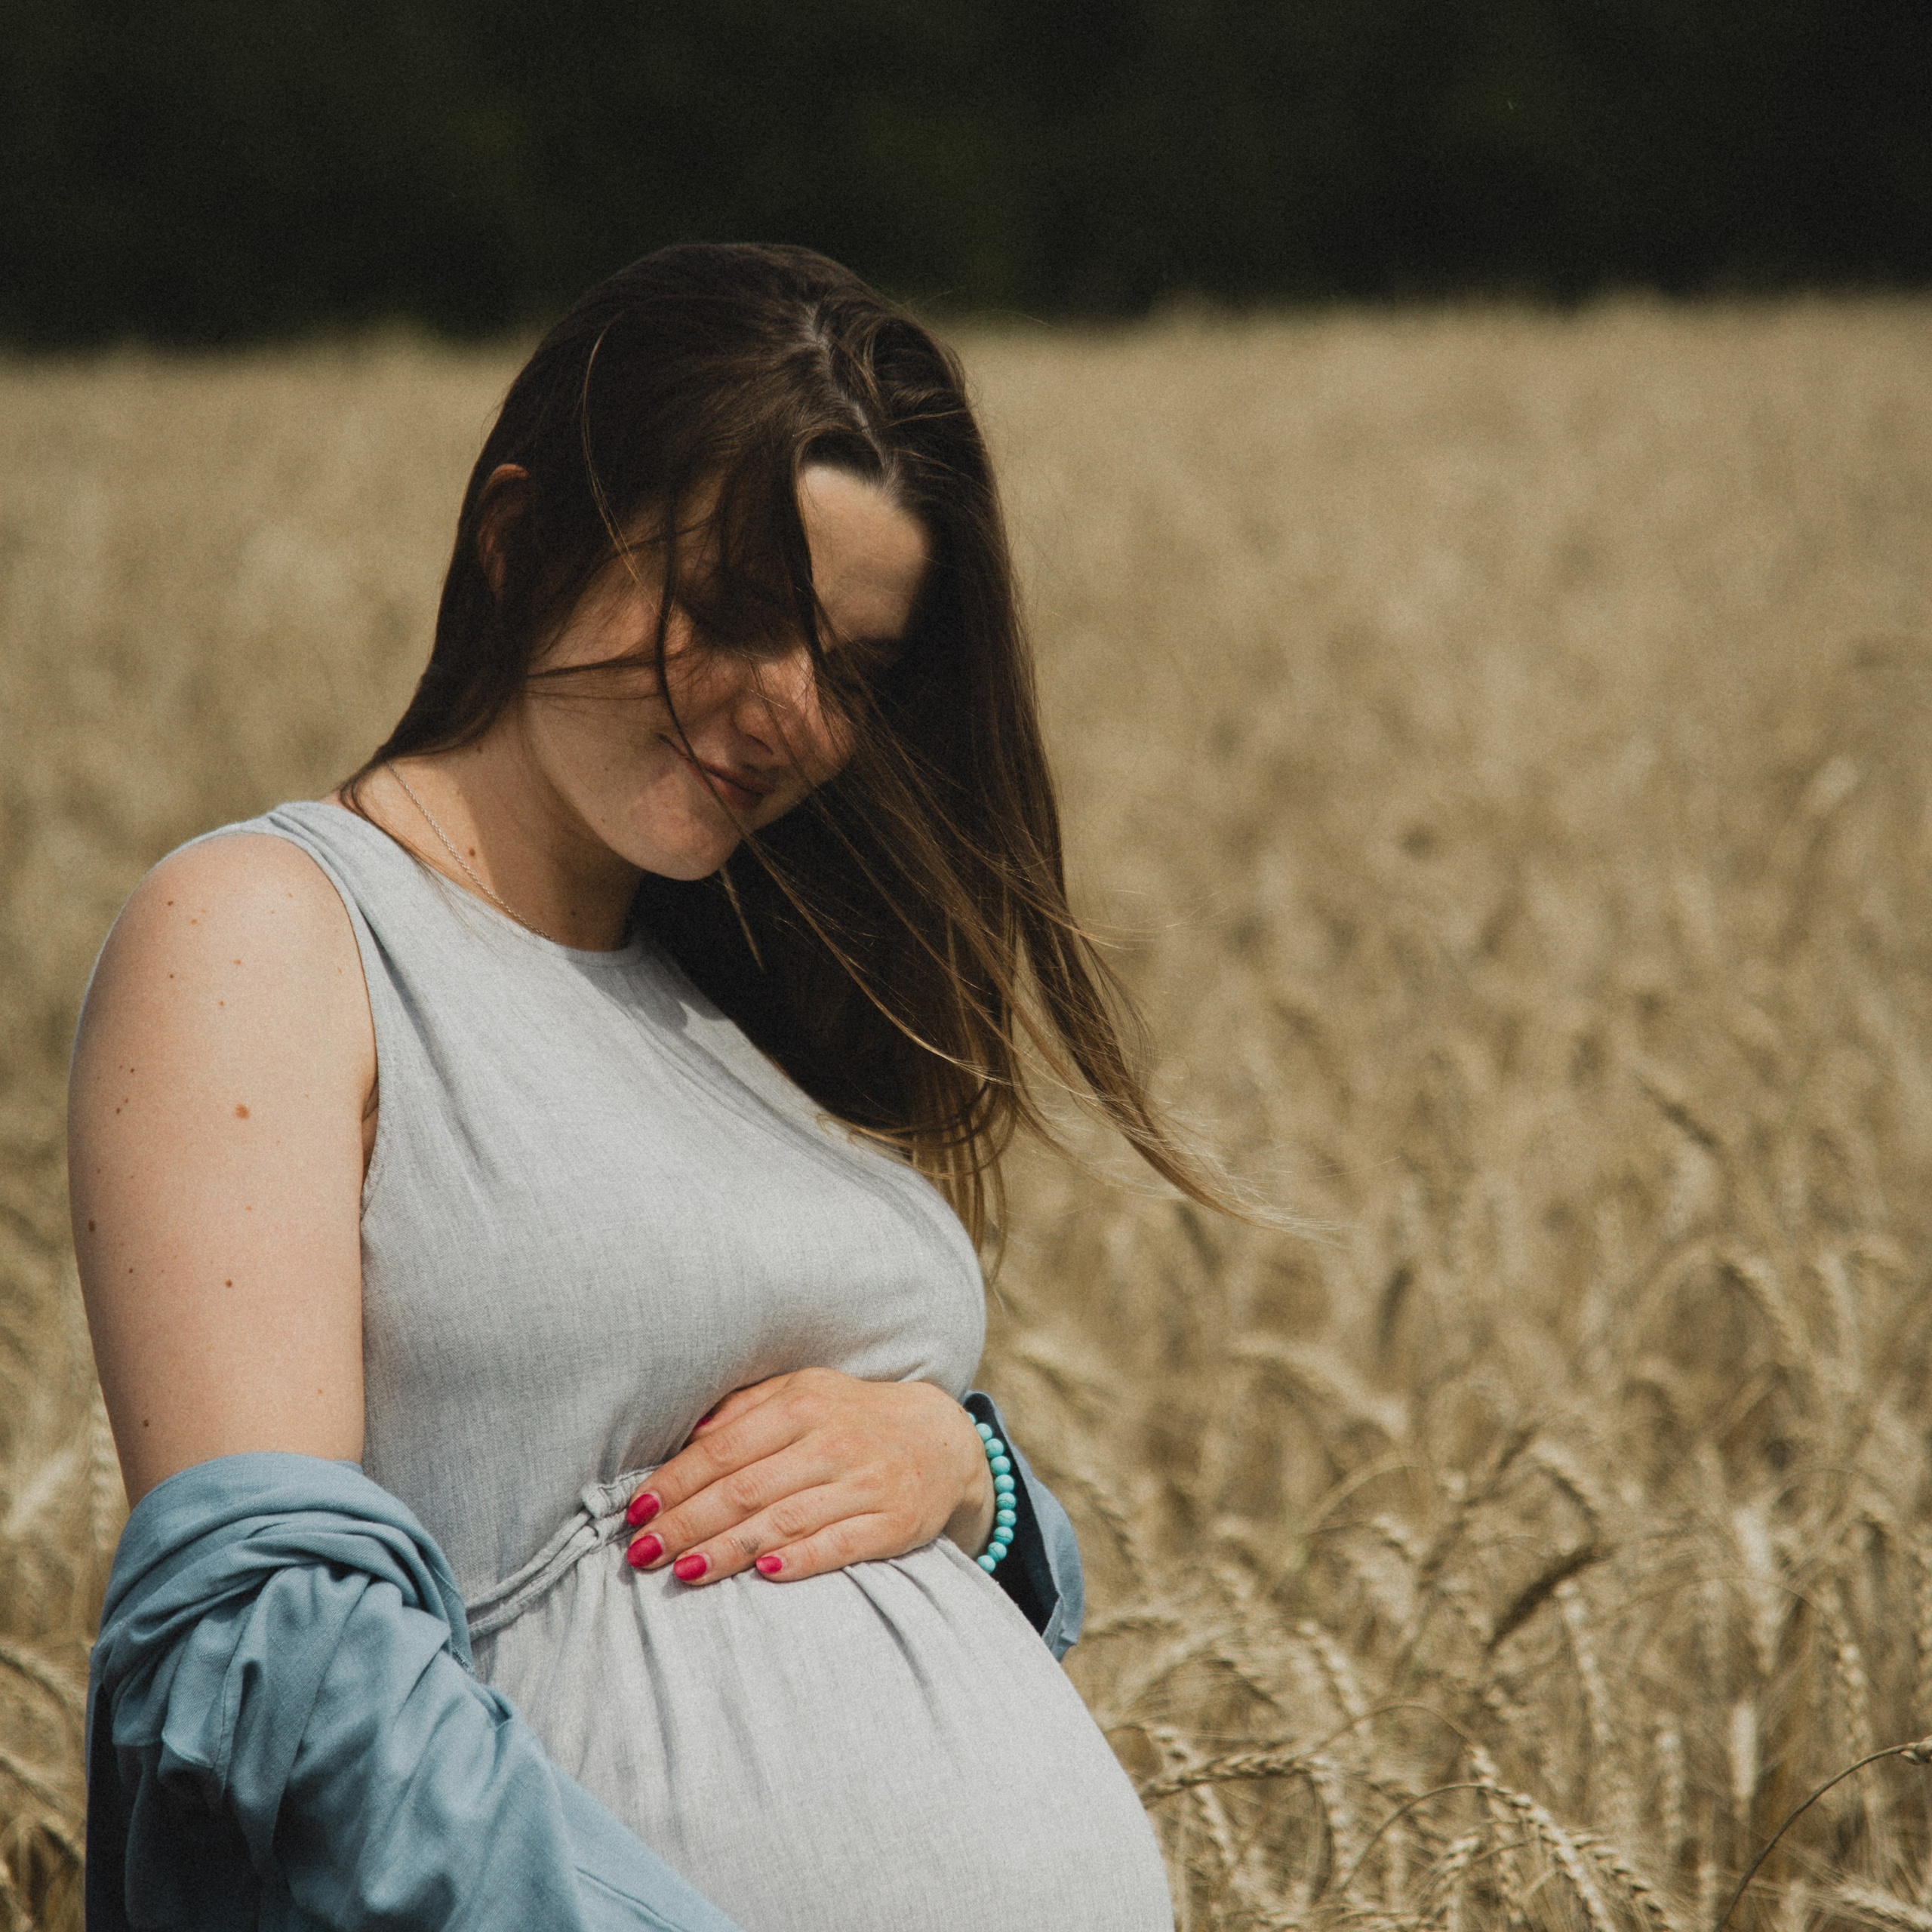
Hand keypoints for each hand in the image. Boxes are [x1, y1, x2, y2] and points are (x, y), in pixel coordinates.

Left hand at [622, 1367, 994, 1585]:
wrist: (941, 1439)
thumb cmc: (851, 1417)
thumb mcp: (803, 1392)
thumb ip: (745, 1409)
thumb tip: (688, 1437)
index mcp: (803, 1405)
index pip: (726, 1448)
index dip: (678, 1482)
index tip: (637, 1511)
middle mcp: (834, 1441)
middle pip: (747, 1489)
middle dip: (688, 1524)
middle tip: (642, 1553)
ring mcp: (866, 1483)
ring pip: (784, 1521)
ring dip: (728, 1550)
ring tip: (681, 1572)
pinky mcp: (894, 1522)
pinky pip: (839, 1544)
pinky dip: (801, 1560)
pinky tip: (763, 1574)